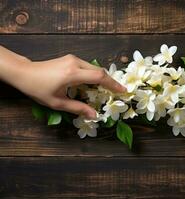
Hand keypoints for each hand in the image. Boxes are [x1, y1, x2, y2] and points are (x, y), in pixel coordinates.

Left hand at [0, 46, 125, 118]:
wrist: (24, 72)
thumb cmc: (38, 88)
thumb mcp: (58, 102)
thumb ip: (78, 108)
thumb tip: (94, 115)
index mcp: (72, 74)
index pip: (100, 76)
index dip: (113, 84)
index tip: (122, 91)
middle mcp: (75, 63)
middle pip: (100, 71)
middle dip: (110, 82)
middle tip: (116, 92)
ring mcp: (73, 59)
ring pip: (94, 68)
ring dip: (102, 78)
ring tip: (106, 90)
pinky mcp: (71, 58)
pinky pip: (88, 66)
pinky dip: (94, 75)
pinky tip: (93, 84)